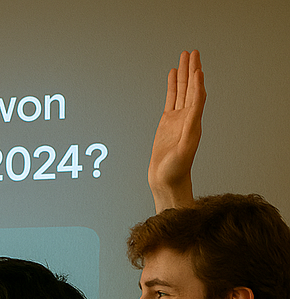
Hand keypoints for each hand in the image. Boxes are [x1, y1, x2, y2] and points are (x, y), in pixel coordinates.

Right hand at [148, 49, 204, 210]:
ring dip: (183, 74)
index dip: (196, 82)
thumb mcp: (183, 149)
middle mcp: (188, 117)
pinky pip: (171, 100)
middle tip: (192, 52)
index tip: (195, 66)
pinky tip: (172, 76)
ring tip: (183, 57)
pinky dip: (172, 86)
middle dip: (191, 69)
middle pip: (190, 88)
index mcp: (193, 123)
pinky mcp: (167, 123)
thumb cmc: (176, 169)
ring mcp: (177, 119)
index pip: (197, 96)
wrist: (167, 181)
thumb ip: (189, 129)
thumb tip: (194, 110)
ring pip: (181, 91)